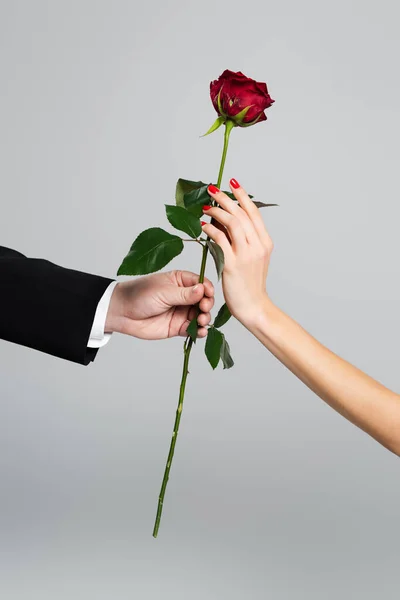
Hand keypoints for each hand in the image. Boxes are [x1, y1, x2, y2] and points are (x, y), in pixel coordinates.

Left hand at [105, 270, 213, 339]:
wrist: (122, 313)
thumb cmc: (140, 295)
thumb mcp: (164, 291)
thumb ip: (184, 294)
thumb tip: (203, 290)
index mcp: (180, 281)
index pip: (201, 283)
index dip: (207, 289)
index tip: (208, 294)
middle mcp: (184, 296)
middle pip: (204, 300)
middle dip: (207, 304)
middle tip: (203, 308)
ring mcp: (181, 312)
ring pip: (201, 315)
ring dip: (205, 318)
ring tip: (201, 320)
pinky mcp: (178, 327)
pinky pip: (193, 329)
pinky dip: (199, 331)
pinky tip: (200, 331)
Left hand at [201, 178, 272, 325]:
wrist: (254, 307)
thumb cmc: (250, 284)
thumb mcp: (253, 258)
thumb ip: (243, 239)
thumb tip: (226, 220)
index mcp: (265, 242)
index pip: (254, 212)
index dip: (243, 195)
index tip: (232, 182)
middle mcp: (258, 246)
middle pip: (241, 214)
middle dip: (226, 199)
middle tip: (212, 190)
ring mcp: (246, 255)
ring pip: (232, 224)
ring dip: (217, 211)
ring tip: (206, 207)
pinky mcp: (232, 265)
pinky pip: (220, 241)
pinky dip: (211, 230)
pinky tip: (203, 226)